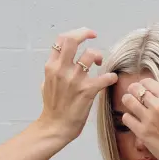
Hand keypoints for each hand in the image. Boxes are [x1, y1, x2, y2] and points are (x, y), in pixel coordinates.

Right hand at [38, 27, 117, 142]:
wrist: (55, 126)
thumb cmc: (52, 107)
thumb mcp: (46, 83)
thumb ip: (54, 70)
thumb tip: (60, 62)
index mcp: (52, 67)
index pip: (61, 40)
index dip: (76, 33)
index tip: (85, 35)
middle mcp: (62, 70)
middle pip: (73, 40)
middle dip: (85, 34)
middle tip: (94, 37)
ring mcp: (75, 80)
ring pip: (90, 55)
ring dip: (98, 56)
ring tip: (99, 63)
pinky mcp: (87, 91)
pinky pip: (105, 78)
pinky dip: (111, 77)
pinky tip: (112, 79)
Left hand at [121, 78, 158, 159]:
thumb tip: (157, 92)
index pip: (148, 82)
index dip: (143, 84)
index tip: (142, 88)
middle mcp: (158, 105)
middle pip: (135, 89)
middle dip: (132, 90)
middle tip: (133, 95)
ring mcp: (148, 119)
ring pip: (128, 100)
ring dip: (128, 101)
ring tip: (130, 105)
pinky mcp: (142, 132)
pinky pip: (127, 118)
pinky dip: (128, 118)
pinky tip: (133, 120)